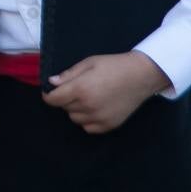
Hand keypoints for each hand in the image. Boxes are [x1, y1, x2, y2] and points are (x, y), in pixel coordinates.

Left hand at [42, 52, 170, 133]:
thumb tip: (51, 82)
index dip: (49, 95)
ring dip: (76, 110)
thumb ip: (68, 74)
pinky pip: (88, 128)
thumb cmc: (114, 65)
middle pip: (64, 108)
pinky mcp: (110, 125)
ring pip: (75, 119)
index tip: (51, 91)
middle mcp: (88, 106)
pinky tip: (95, 109)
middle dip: (65, 99)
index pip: (53, 99)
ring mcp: (99, 118)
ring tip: (87, 98)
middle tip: (77, 89)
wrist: (141, 75)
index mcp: (80, 89)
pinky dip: (87, 120)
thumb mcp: (89, 63)